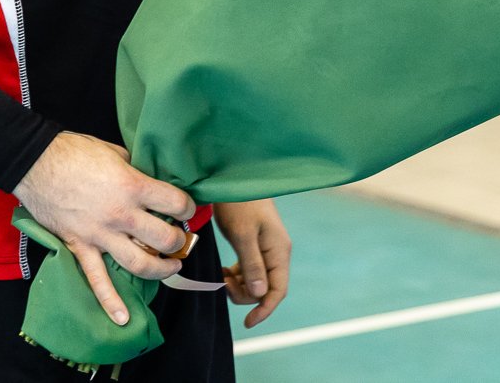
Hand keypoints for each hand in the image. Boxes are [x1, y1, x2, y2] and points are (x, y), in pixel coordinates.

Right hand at [12, 132, 197, 326]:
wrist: (35, 163)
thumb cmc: (74, 152)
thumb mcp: (114, 151)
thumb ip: (134, 169)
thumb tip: (148, 178)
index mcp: (133, 186)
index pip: (174, 203)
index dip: (187, 207)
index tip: (186, 210)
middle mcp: (121, 215)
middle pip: (163, 238)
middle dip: (177, 241)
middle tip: (179, 239)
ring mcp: (100, 235)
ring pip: (139, 263)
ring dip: (160, 269)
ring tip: (171, 267)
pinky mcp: (80, 247)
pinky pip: (96, 280)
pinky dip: (109, 301)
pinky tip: (122, 318)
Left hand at [215, 200, 290, 328]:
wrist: (233, 176)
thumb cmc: (238, 202)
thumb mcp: (242, 234)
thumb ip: (252, 264)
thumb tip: (260, 294)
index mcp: (278, 251)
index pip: (278, 290)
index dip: (265, 309)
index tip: (248, 323)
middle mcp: (276, 252)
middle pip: (265, 289)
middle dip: (245, 294)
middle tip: (222, 282)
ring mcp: (266, 249)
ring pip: (256, 281)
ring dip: (239, 285)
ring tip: (221, 275)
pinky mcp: (254, 245)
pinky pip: (249, 271)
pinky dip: (236, 275)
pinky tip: (223, 269)